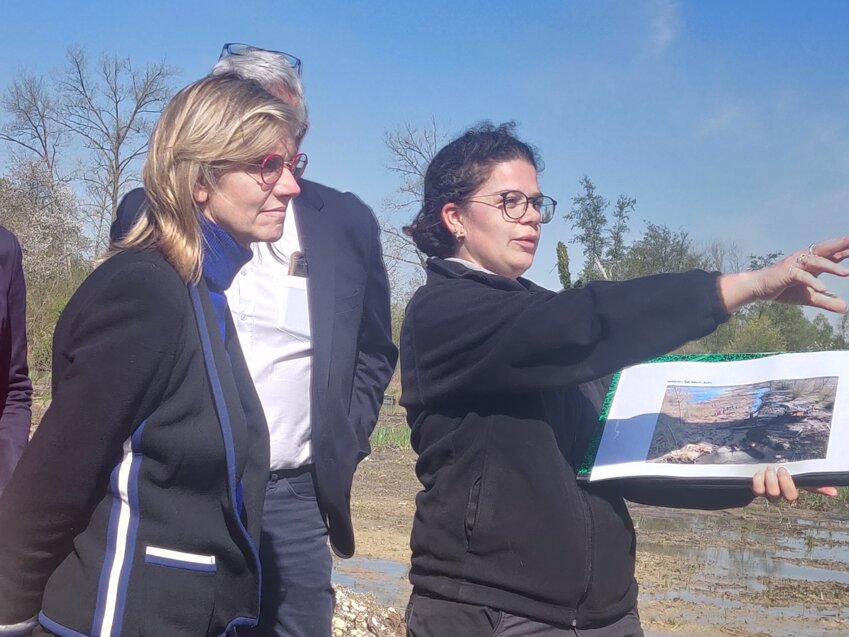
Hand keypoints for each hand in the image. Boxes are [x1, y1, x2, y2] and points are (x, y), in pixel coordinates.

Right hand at [719, 236, 848, 312]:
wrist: (758, 288)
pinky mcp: (785, 273)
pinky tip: (823, 288)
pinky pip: (801, 276)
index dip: (846, 251)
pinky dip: (812, 282)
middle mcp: (804, 259)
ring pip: (815, 261)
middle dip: (841, 245)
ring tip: (846, 273)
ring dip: (831, 267)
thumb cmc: (783, 289)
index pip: (833, 255)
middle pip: (826, 250)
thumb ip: (826, 301)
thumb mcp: (809, 297)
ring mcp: (794, 265)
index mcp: (812, 263)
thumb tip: (845, 307)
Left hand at [752, 465, 837, 501]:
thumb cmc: (786, 474)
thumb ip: (815, 484)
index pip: (791, 496)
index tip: (784, 470)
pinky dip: (756, 478)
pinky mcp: (756, 489)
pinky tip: (759, 472)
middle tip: (776, 469)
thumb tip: (833, 492)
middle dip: (774, 480)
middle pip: (775, 495)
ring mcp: (765, 493)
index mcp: (789, 492)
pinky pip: (755, 489)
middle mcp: (777, 495)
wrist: (767, 468)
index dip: (786, 484)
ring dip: (765, 478)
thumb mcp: (801, 477)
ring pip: (763, 492)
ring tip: (767, 469)